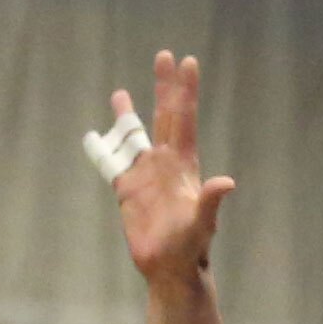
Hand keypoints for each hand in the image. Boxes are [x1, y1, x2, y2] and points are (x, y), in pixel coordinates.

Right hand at [107, 52, 231, 285]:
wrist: (169, 268)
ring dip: (128, 114)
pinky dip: (104, 147)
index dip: (185, 90)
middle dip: (164, 86)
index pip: (184, 118)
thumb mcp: (202, 224)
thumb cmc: (190, 248)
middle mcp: (165, 162)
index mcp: (183, 164)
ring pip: (135, 136)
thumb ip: (210, 202)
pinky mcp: (127, 190)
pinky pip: (113, 162)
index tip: (186, 62)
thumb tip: (226, 183)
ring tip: (121, 93)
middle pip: (164, 115)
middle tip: (164, 55)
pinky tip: (96, 134)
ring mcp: (146, 175)